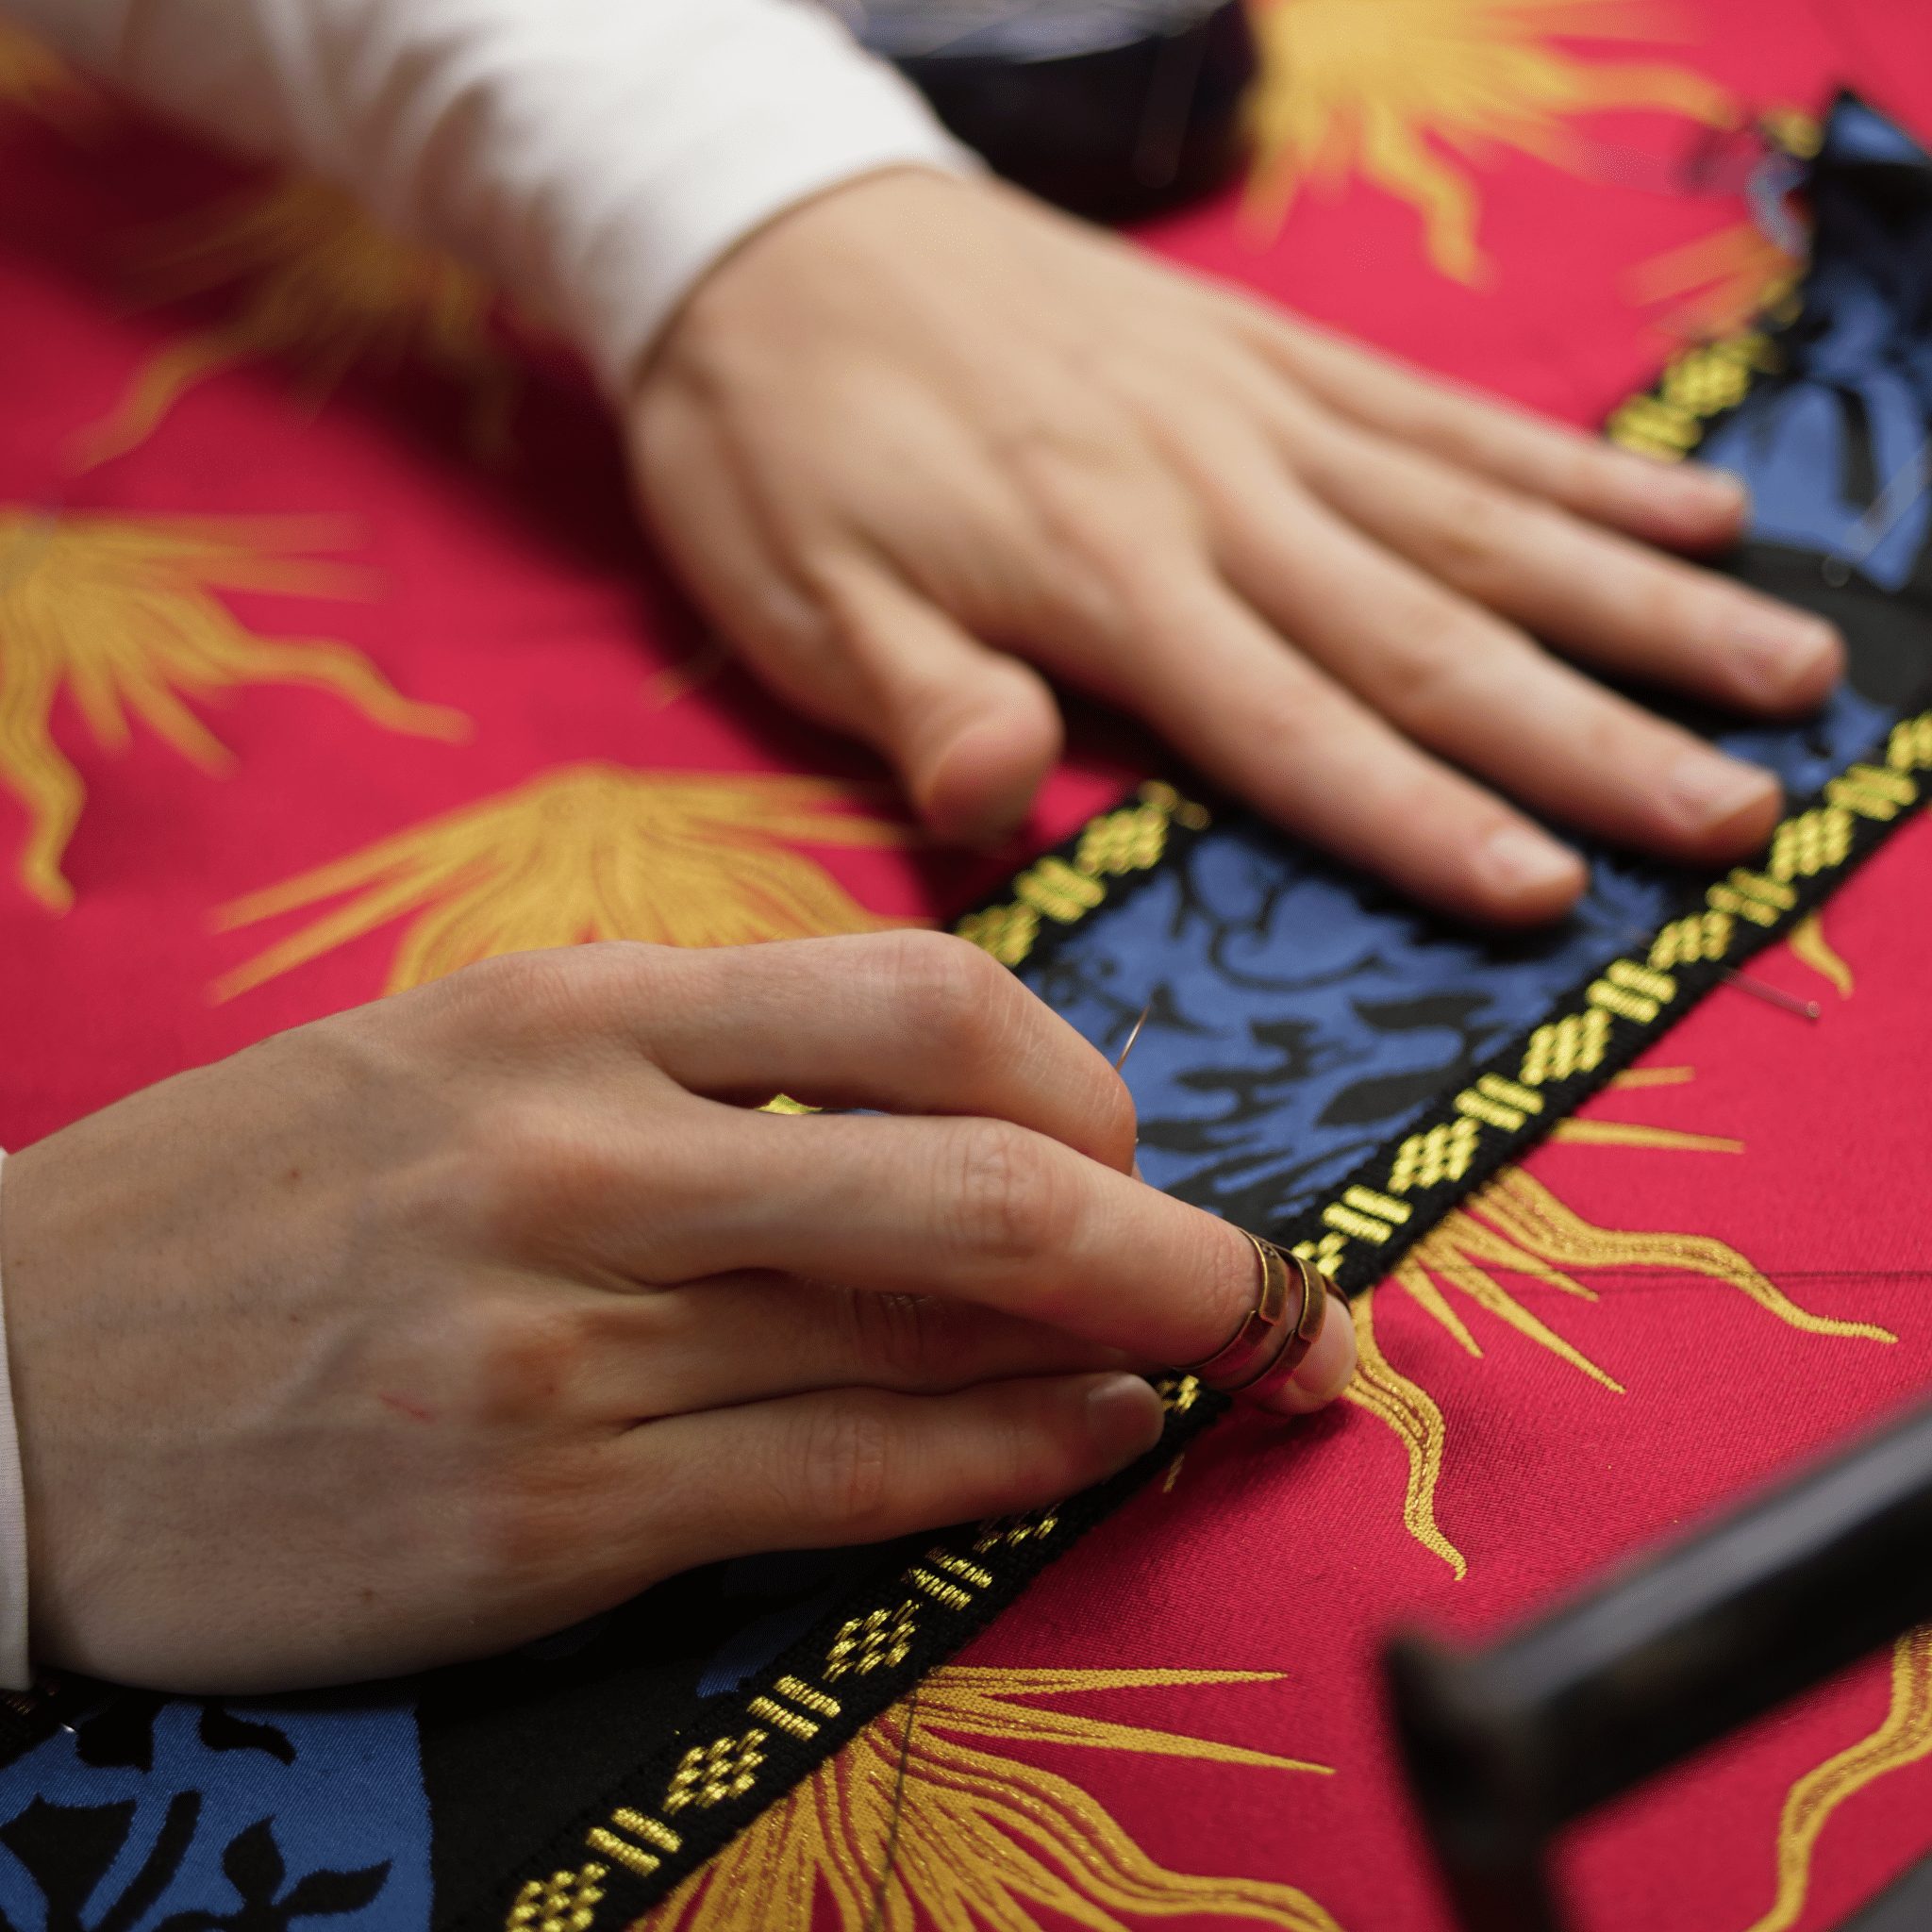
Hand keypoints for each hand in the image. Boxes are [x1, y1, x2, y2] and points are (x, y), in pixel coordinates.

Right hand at [0, 932, 1352, 1692]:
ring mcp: (562, 1348)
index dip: (1071, 1071)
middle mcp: (580, 1159)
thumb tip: (934, 1102)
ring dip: (1117, 1349)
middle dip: (1165, 1229)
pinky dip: (997, 1458)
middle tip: (1266, 1277)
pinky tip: (1087, 1444)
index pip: (910, 1000)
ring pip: (927, 1334)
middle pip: (966, 1172)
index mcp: (566, 1011)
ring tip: (1217, 1358)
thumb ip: (695, 1065)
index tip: (1120, 1129)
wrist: (1, 1390)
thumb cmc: (255, 1198)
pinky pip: (838, 1479)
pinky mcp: (543, 1521)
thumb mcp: (463, 1055)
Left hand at [631, 169, 1841, 924]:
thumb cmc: (777, 443)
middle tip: (1746, 811)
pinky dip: (1572, 466)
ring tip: (1786, 667)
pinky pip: (1439, 410)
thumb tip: (997, 807)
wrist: (770, 222)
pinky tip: (1686, 506)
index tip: (1559, 891)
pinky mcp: (1266, 348)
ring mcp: (1255, 408)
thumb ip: (917, 698)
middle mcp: (1208, 489)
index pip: (1287, 722)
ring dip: (1636, 598)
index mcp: (1094, 577)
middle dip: (1594, 729)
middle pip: (1427, 628)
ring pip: (1475, 515)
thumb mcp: (795, 598)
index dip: (1422, 815)